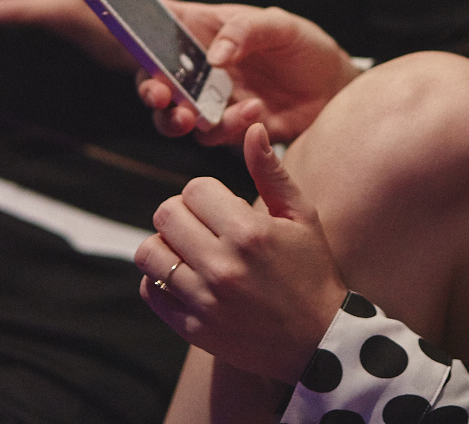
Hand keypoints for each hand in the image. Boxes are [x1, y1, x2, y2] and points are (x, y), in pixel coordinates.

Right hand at [138, 4, 361, 144]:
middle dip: (150, 92)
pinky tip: (255, 110)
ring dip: (180, 119)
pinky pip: (216, 135)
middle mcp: (198, 68)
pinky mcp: (230, 128)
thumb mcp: (278, 25)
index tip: (135, 49)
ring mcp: (211, 100)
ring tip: (197, 116)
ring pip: (176, 117)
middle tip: (160, 97)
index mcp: (201, 32)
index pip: (157, 30)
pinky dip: (229, 126)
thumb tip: (213, 56)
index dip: (137, 38)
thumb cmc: (300, 44)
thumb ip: (245, 31)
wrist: (333, 85)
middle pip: (155, 82)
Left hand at [138, 124, 347, 384]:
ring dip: (165, 246)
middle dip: (182, 214)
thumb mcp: (301, 217)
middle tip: (202, 226)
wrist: (319, 341)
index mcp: (249, 232)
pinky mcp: (193, 328)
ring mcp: (205, 300)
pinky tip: (185, 278)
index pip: (194, 189)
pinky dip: (159, 281)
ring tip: (189, 251)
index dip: (205, 193)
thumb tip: (252, 127)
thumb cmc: (312, 271)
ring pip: (149, 252)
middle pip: (166, 215)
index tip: (220, 207)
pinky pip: (150, 291)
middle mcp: (222, 266)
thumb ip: (270, 172)